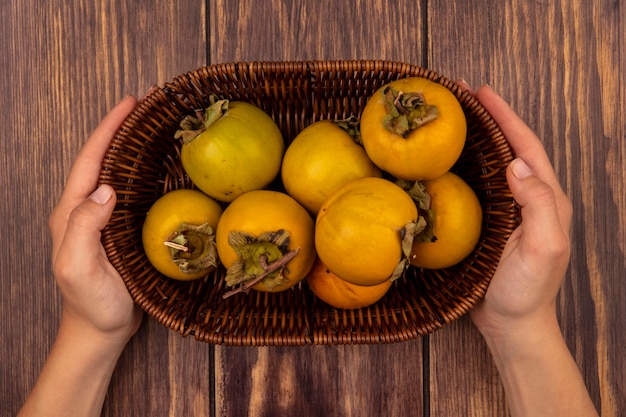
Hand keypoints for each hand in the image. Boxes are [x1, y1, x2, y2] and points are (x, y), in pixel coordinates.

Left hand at [48, 95, 142, 345]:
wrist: (100, 330)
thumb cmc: (91, 303)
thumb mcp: (79, 268)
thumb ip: (84, 228)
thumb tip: (105, 189)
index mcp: (73, 212)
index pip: (90, 160)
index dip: (108, 130)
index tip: (130, 104)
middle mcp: (87, 208)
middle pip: (104, 158)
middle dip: (123, 128)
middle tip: (150, 105)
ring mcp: (105, 218)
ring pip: (119, 172)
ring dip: (136, 146)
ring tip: (158, 126)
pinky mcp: (122, 228)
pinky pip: (134, 191)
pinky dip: (147, 171)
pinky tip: (163, 166)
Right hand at [455, 83, 596, 415]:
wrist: (511, 325)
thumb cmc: (527, 291)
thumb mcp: (544, 248)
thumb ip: (539, 205)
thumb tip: (518, 163)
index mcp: (545, 198)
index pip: (526, 147)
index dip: (506, 118)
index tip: (482, 93)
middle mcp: (526, 198)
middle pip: (509, 148)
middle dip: (489, 119)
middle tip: (461, 96)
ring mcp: (505, 211)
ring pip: (490, 164)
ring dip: (473, 139)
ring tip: (449, 120)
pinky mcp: (485, 223)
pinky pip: (473, 186)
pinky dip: (460, 167)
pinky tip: (440, 162)